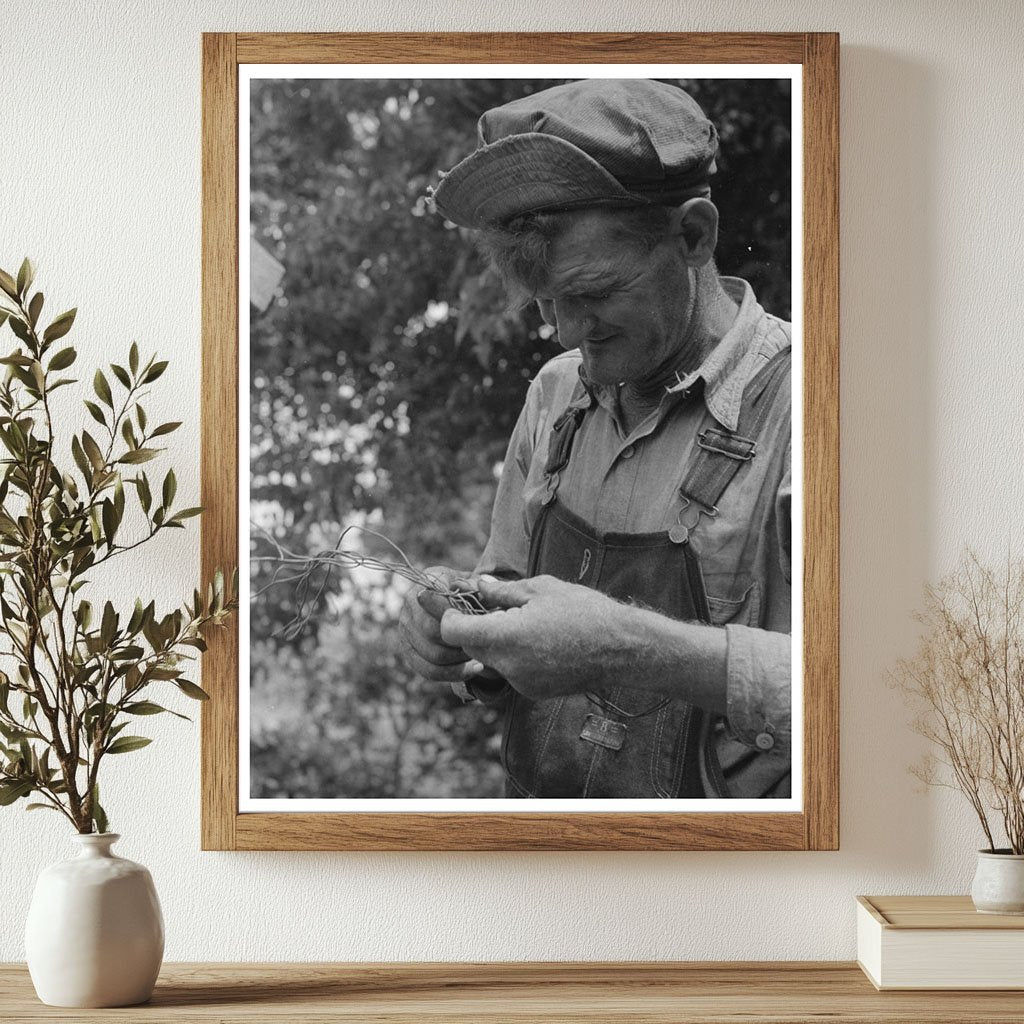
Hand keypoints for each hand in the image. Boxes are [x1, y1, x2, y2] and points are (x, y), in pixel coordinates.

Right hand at [398, 566, 480, 682]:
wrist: (457, 604)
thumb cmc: (471, 593)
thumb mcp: (477, 584)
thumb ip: (479, 588)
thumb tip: (481, 592)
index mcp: (426, 582)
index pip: (438, 604)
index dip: (460, 617)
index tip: (482, 625)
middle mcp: (410, 604)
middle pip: (433, 631)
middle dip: (460, 641)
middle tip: (483, 644)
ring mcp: (406, 629)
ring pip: (432, 655)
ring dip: (460, 659)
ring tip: (481, 655)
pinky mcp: (408, 651)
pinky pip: (429, 670)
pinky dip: (454, 673)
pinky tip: (474, 669)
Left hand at [439, 574, 635, 699]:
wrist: (622, 648)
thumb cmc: (584, 612)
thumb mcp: (541, 589)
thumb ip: (502, 591)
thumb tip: (478, 585)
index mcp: (506, 636)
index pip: (453, 632)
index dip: (449, 616)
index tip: (457, 604)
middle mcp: (508, 665)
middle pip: (469, 647)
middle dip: (472, 628)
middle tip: (489, 608)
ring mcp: (521, 682)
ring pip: (490, 660)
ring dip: (495, 642)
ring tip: (522, 622)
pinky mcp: (533, 691)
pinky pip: (511, 672)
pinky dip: (514, 657)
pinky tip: (539, 642)